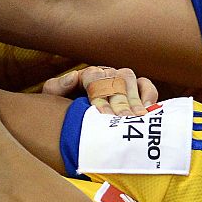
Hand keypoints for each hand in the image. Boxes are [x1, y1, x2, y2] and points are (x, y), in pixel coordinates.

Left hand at [43, 65, 157, 115]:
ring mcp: (121, 80)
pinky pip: (146, 85)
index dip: (99, 95)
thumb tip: (73, 76)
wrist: (75, 127)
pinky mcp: (136, 90)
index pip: (93, 77)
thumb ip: (57, 87)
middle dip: (119, 100)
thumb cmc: (64, 112)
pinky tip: (148, 111)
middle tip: (123, 119)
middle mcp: (105, 74)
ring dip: (134, 98)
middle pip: (114, 80)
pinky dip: (149, 95)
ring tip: (136, 117)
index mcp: (86, 75)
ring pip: (130, 78)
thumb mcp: (52, 101)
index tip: (103, 114)